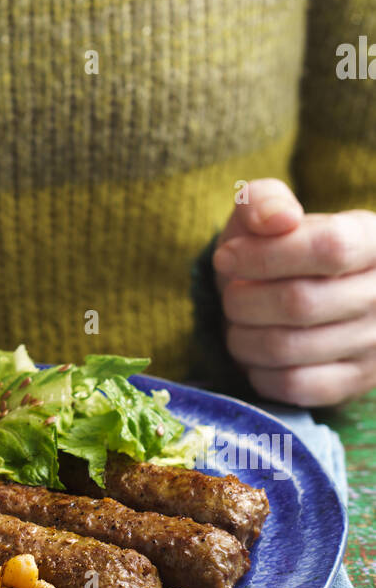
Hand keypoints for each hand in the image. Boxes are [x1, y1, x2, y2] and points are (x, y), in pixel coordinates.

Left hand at [212, 178, 375, 405]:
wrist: (293, 294)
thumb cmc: (276, 248)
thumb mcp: (267, 212)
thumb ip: (265, 201)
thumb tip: (278, 218)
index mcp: (372, 240)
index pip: (330, 248)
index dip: (266, 255)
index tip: (225, 257)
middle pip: (300, 303)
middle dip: (243, 300)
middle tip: (231, 295)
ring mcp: (375, 344)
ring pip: (290, 348)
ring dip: (242, 337)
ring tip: (237, 323)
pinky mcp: (356, 384)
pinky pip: (296, 386)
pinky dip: (259, 372)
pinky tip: (254, 354)